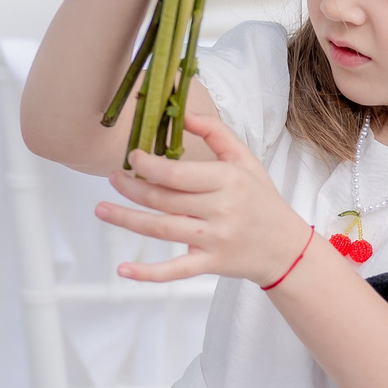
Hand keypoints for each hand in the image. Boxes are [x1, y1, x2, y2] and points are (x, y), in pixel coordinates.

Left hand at [96, 114, 314, 285]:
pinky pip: (175, 271)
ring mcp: (214, 240)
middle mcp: (221, 210)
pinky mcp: (210, 264)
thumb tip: (182, 114)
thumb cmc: (261, 199)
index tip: (132, 157)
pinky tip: (124, 270)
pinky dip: (148, 273)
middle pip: (164, 199)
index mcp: (228, 180)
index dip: (149, 166)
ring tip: (102, 209)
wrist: (286, 247)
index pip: (178, 173)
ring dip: (127, 220)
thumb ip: (216, 132)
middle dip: (132, 188)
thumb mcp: (246, 159)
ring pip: (162, 230)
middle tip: (113, 178)